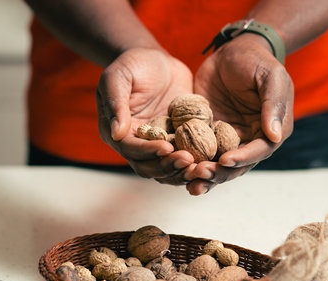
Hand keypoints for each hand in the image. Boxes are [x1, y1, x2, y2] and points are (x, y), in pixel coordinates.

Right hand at [95, 48, 194, 184]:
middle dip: (168, 166)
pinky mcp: (177, 142)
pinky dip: (197, 163)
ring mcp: (158, 145)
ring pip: (168, 169)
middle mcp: (137, 145)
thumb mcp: (118, 77)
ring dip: (183, 171)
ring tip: (200, 166)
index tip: (166, 147)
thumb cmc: (132, 65)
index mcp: (118, 134)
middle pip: (150, 167)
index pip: (131, 150)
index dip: (148, 152)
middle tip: (188, 160)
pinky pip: (186, 157)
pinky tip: (211, 159)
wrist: (156, 62)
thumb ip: (116, 103)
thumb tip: (117, 133)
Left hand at [191, 33, 293, 194]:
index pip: (257, 152)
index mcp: (269, 131)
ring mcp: (227, 139)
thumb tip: (275, 136)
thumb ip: (273, 105)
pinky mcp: (207, 134)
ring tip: (188, 179)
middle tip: (199, 174)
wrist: (232, 50)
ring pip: (216, 164)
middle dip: (218, 173)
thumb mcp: (270, 77)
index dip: (242, 159)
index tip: (225, 161)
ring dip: (203, 174)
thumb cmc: (256, 60)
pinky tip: (175, 166)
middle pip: (235, 165)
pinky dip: (189, 161)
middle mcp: (249, 140)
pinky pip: (198, 151)